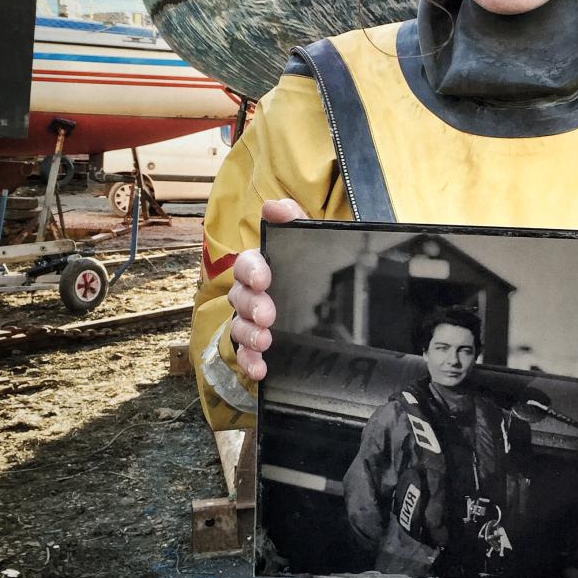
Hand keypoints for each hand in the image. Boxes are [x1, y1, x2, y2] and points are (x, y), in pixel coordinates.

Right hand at [226, 198, 307, 379]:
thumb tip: (274, 206)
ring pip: (239, 326)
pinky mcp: (258, 344)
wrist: (338, 305)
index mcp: (263, 266)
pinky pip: (246, 354)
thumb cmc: (315, 266)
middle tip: (267, 315)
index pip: (248, 263)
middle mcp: (251, 292)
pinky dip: (249, 362)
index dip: (252, 270)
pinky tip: (260, 371)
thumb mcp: (311, 240)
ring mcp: (252, 320)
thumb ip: (294, 220)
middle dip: (251, 306)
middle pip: (240, 297)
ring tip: (264, 341)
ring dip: (248, 335)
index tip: (264, 280)